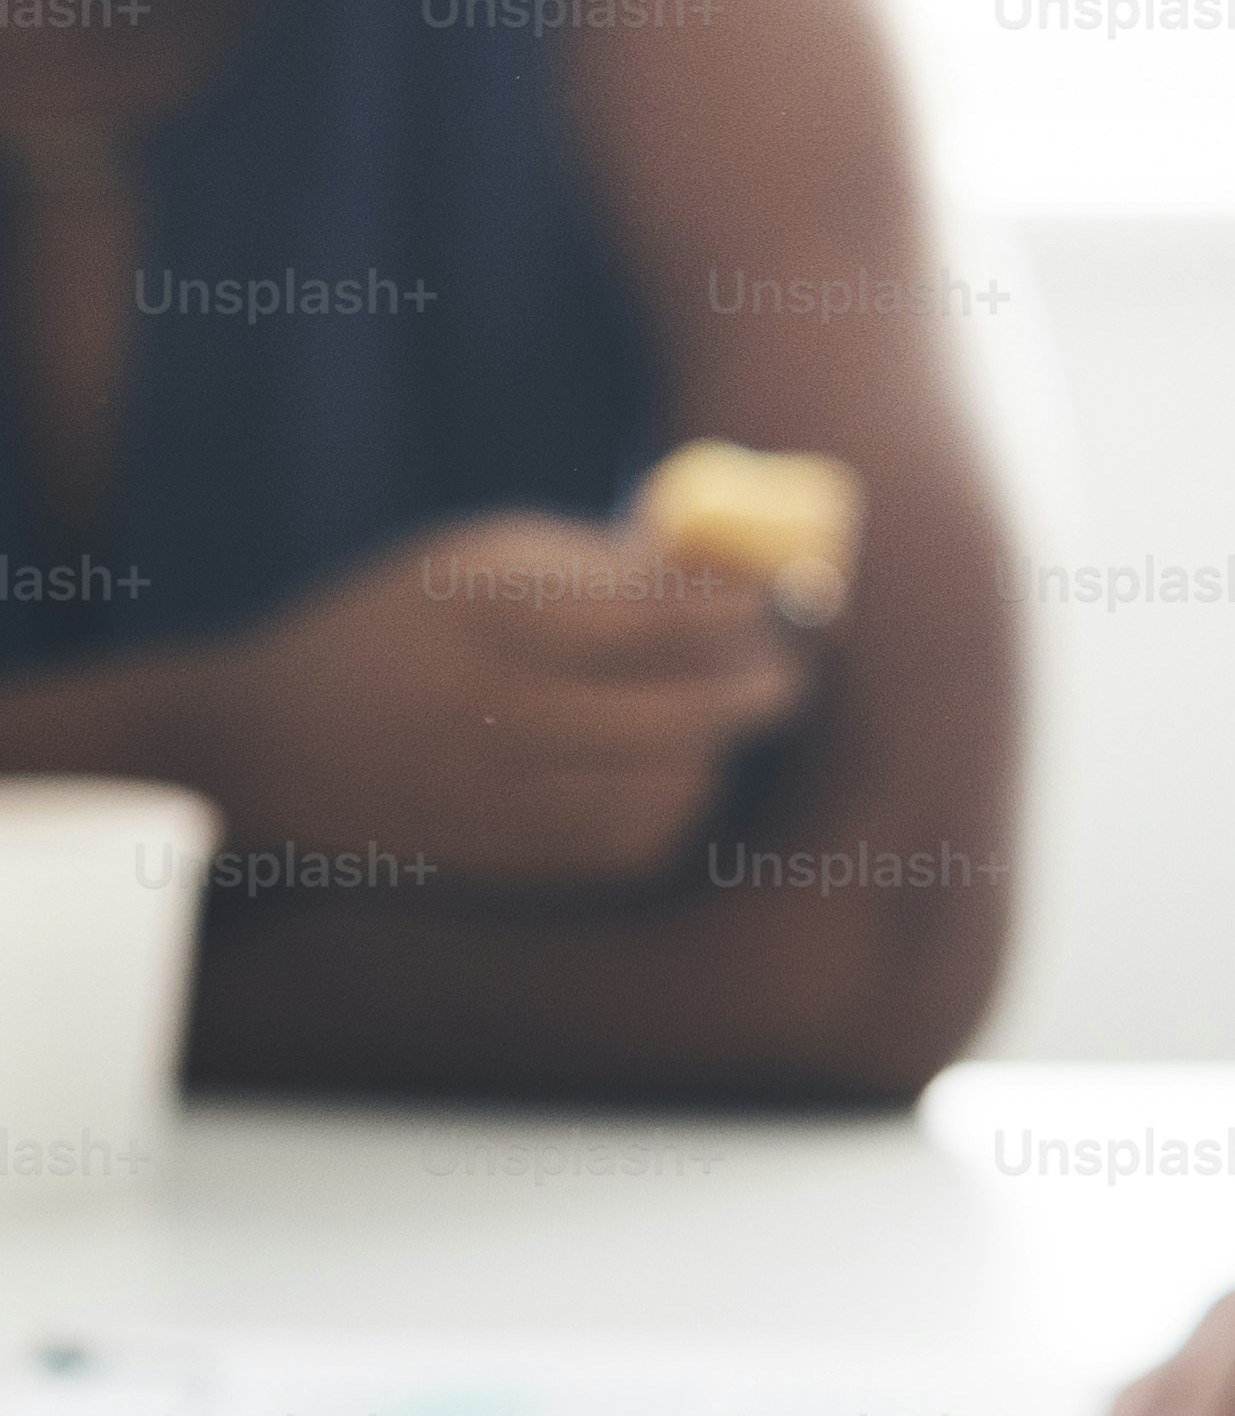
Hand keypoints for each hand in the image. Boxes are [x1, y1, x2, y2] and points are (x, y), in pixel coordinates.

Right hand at [192, 509, 813, 886]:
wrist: (263, 749)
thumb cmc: (394, 630)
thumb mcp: (476, 559)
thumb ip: (600, 559)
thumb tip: (730, 569)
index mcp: (497, 614)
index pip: (670, 615)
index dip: (752, 610)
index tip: (790, 598)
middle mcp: (501, 707)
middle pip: (687, 709)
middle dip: (763, 686)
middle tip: (791, 670)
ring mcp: (501, 792)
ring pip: (670, 784)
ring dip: (719, 750)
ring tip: (724, 722)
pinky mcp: (502, 857)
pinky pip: (630, 844)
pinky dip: (673, 808)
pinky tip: (675, 776)